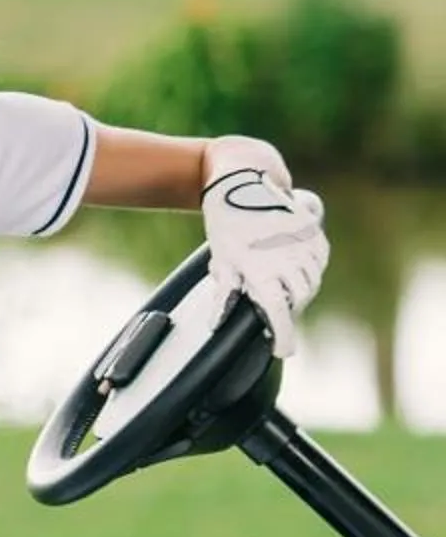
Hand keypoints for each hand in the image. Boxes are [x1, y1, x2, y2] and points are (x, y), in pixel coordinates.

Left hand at [201, 165, 327, 360]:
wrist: (242, 185)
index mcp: (263, 269)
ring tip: (281, 288)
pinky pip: (319, 262)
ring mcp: (304, 245)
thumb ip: (224, 294)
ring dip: (300, 291)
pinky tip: (295, 269)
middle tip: (273, 315)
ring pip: (312, 282)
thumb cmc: (228, 227)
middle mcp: (289, 259)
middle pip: (300, 299)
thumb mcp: (222, 261)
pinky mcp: (314, 234)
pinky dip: (310, 270)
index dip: (283, 334)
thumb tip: (217, 324)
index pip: (279, 311)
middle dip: (289, 310)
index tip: (283, 351)